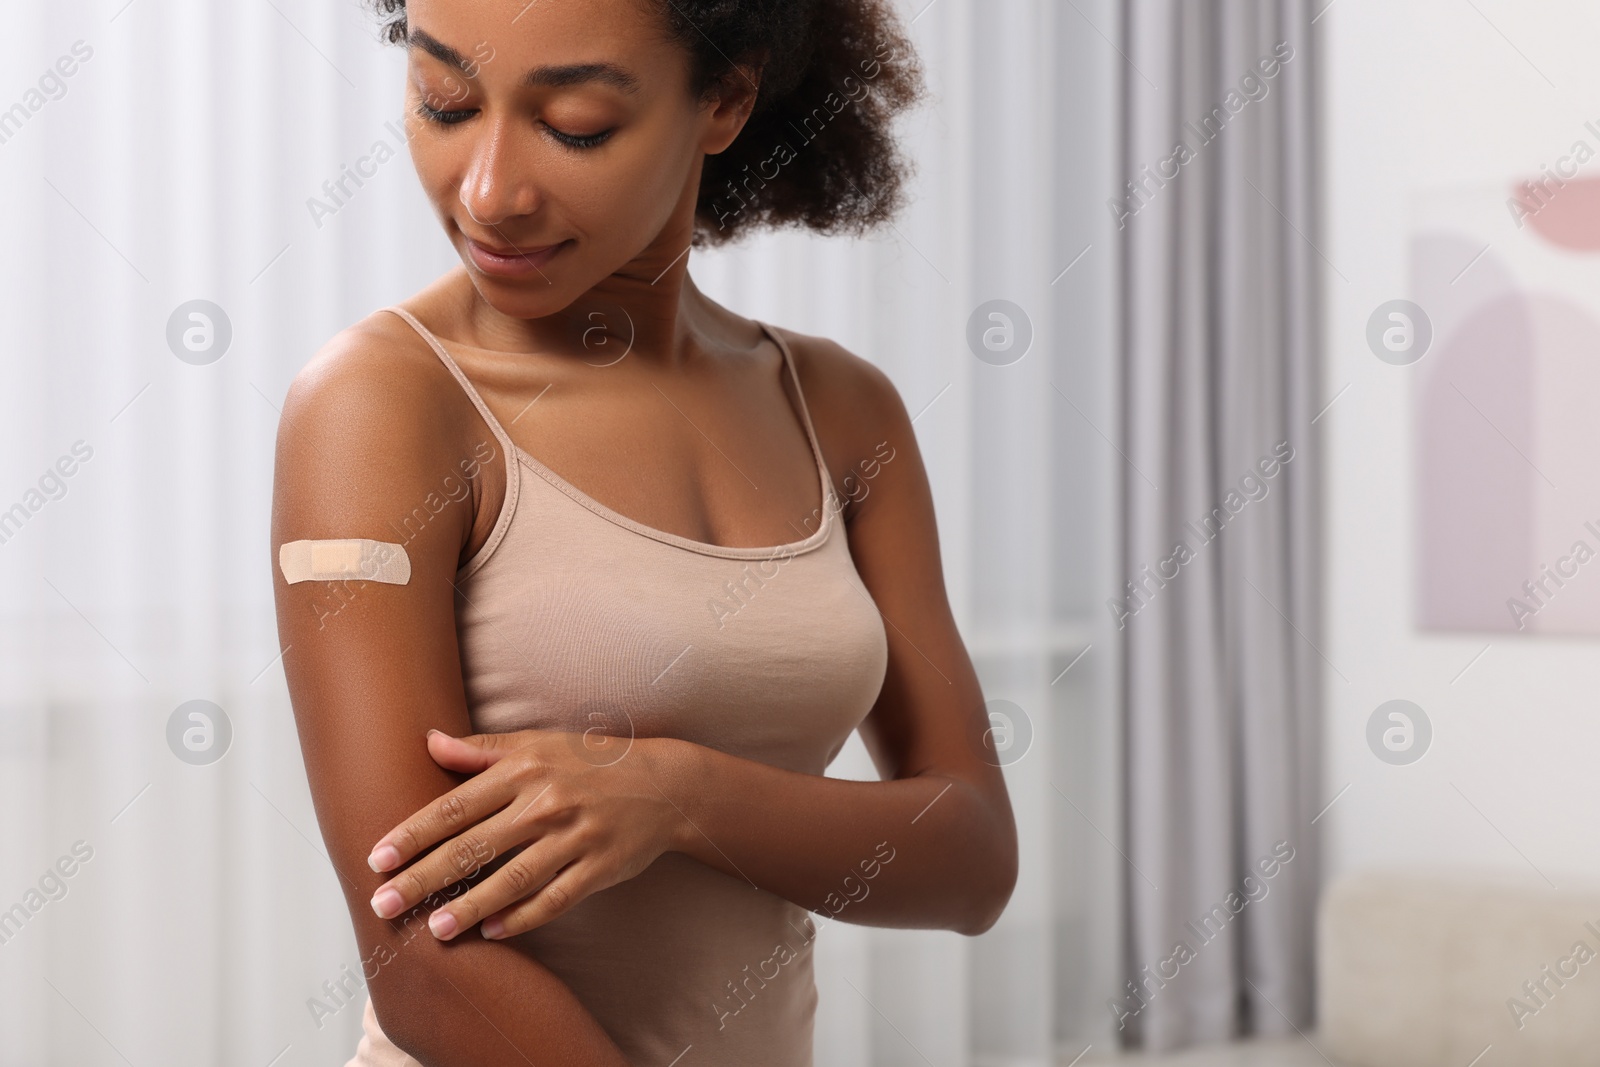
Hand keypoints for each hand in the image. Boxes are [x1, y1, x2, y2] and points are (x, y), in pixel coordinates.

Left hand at [366, 728, 686, 940]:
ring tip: (433, 929)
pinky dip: (524, 917)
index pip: (456, 806)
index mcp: (524, 771)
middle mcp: (545, 804)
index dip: (413, 834)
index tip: (377, 858)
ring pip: (512, 879)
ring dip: (470, 906)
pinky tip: (493, 932)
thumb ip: (482, 751)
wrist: (665, 784)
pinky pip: (556, 898)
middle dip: (424, 878)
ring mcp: (574, 838)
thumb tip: (429, 741)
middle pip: (473, 847)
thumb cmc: (591, 762)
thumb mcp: (538, 744)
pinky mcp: (599, 868)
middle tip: (384, 904)